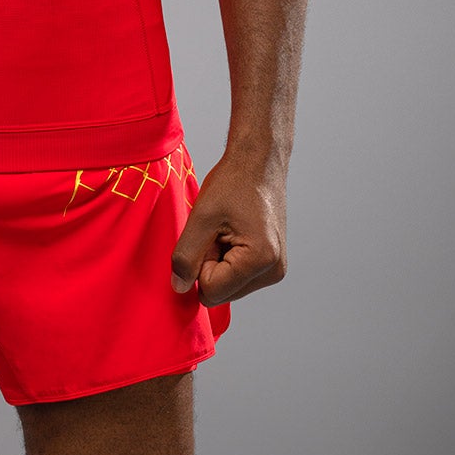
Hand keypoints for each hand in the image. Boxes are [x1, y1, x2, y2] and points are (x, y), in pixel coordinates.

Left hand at [170, 155, 286, 306]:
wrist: (258, 161)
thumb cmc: (234, 182)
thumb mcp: (201, 216)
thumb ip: (186, 255)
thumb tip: (179, 289)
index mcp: (260, 261)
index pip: (211, 291)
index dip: (199, 264)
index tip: (208, 233)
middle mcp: (274, 271)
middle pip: (222, 293)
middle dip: (209, 264)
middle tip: (217, 230)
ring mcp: (275, 269)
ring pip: (228, 286)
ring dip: (218, 261)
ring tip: (226, 229)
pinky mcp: (272, 264)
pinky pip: (238, 276)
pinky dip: (228, 258)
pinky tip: (234, 232)